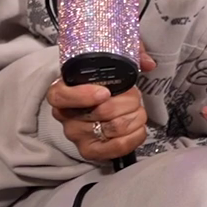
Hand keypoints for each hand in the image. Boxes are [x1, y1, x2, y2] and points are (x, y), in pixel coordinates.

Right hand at [48, 47, 157, 161]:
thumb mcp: (104, 63)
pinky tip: (139, 126)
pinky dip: (135, 136)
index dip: (84, 95)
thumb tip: (147, 62)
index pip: (62, 96)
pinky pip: (117, 147)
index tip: (105, 92)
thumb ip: (126, 54)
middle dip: (128, 101)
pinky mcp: (90, 151)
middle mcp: (64, 116)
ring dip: (135, 116)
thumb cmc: (97, 84)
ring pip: (114, 127)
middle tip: (135, 96)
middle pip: (100, 112)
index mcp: (59, 91)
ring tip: (138, 110)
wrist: (92, 108)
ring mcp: (77, 135)